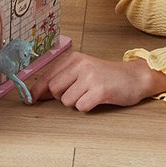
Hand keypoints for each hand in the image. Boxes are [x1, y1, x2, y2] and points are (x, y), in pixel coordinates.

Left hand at [29, 51, 165, 111]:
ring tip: (90, 95)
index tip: (29, 99)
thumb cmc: (108, 76)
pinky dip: (87, 107)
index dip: (37, 90)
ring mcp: (90, 77)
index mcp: (74, 58)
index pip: (48, 76)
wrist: (136, 77)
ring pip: (67, 101)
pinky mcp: (100, 90)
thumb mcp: (83, 71)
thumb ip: (62, 79)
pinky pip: (81, 106)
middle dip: (62, 97)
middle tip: (78, 93)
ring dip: (77, 103)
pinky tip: (96, 99)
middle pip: (54, 90)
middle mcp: (80, 65)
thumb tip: (38, 94)